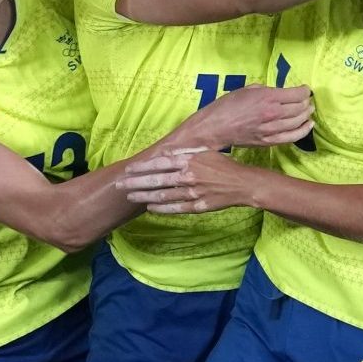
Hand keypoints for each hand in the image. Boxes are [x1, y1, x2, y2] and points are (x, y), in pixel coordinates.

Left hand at [122, 148, 258, 214]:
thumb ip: (183, 153)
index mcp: (189, 160)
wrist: (242, 183)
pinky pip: (175, 208)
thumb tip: (162, 153)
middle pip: (156, 180)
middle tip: (120, 185)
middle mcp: (188, 176)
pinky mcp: (197, 206)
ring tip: (130, 197)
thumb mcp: (203, 153)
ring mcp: (192, 192)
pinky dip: (161, 208)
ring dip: (144, 197)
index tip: (127, 170)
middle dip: (135, 183)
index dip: (142, 167)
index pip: (159, 163)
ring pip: (163, 195)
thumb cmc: (222, 165)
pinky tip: (150, 208)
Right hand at [168, 83, 312, 151]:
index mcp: (267, 97)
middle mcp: (273, 113)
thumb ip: (265, 90)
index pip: (297, 94)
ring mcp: (272, 129)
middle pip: (300, 108)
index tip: (304, 89)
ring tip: (308, 111)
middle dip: (306, 102)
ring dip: (307, 115)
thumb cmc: (226, 106)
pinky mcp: (269, 141)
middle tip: (306, 100)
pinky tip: (308, 125)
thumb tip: (278, 93)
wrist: (215, 128)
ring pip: (299, 122)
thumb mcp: (246, 90)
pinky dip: (303, 130)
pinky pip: (292, 137)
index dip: (305, 90)